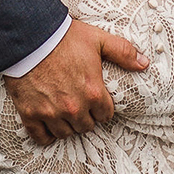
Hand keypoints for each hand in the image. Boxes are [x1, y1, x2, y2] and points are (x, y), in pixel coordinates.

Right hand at [4, 19, 147, 144]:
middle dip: (85, 117)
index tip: (95, 101)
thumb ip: (123, 52)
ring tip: (64, 113)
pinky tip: (48, 125)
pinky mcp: (30, 114)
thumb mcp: (98, 39)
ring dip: (67, 125)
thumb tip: (144, 64)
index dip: (101, 108)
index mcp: (93, 92)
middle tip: (79, 105)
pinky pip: (41, 137)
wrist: (29, 36)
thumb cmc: (64, 37)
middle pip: (86, 126)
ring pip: (65, 133)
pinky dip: (46, 134)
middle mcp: (73, 107)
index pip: (105, 115)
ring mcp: (51, 113)